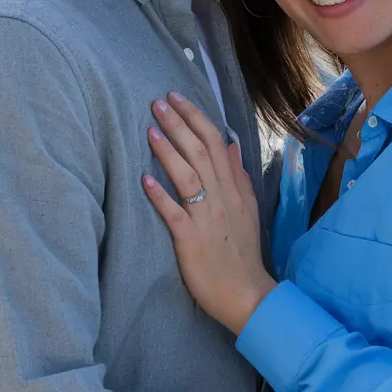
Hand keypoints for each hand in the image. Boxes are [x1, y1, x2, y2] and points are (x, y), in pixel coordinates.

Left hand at [143, 92, 275, 334]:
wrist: (247, 294)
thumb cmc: (241, 251)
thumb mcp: (247, 208)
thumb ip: (238, 175)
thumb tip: (231, 144)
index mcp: (234, 188)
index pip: (216, 142)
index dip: (195, 117)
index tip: (177, 97)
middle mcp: (222, 198)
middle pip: (201, 152)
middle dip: (178, 124)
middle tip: (157, 102)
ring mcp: (208, 219)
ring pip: (188, 177)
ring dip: (168, 152)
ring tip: (149, 130)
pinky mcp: (192, 241)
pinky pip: (175, 214)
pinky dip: (161, 196)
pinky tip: (144, 180)